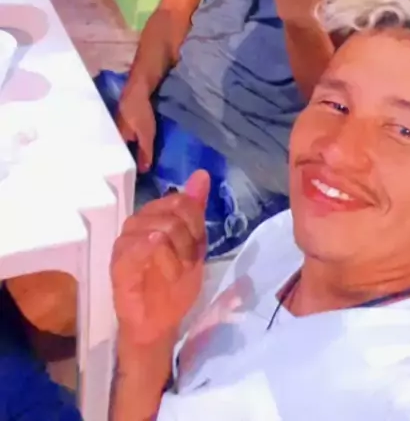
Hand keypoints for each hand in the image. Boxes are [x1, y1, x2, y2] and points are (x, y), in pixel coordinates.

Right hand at [111, 170, 209, 346]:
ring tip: (176, 272)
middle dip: (190, 241)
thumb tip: (202, 174)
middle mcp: (136, 222)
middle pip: (175, 212)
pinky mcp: (119, 263)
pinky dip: (164, 259)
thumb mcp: (194, 245)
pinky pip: (144, 246)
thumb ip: (195, 210)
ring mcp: (125, 241)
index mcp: (153, 214)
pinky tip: (167, 273)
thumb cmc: (174, 285)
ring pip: (163, 228)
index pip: (182, 200)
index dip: (196, 224)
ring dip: (179, 255)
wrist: (159, 324)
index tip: (196, 248)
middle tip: (187, 263)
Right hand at [116, 81, 156, 171]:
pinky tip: (129, 150)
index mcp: (115, 140)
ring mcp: (114, 127)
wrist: (138, 89)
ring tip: (127, 166)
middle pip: (115, 153)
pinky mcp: (119, 122)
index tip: (124, 182)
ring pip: (117, 145)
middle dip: (120, 163)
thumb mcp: (146, 134)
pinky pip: (120, 138)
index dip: (120, 170)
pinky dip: (125, 145)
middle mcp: (111, 135)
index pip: (115, 160)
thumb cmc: (140, 112)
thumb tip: (142, 172)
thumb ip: (144, 153)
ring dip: (122, 154)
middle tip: (125, 176)